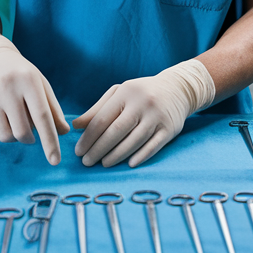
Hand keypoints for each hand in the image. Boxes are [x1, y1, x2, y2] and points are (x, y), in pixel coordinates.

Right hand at [0, 36, 69, 164]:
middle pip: (23, 132)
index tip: (55, 161)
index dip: (50, 141)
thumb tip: (63, 132)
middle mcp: (7, 88)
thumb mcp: (42, 86)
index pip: (42, 117)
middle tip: (31, 130)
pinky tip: (2, 120)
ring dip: (15, 137)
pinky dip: (0, 134)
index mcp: (29, 81)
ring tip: (16, 122)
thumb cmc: (23, 76)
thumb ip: (53, 109)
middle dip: (30, 139)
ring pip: (6, 137)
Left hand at [72, 60, 214, 167]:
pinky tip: (129, 164)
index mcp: (125, 93)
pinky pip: (153, 146)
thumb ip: (97, 110)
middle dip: (98, 149)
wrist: (177, 88)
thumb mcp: (118, 93)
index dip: (88, 137)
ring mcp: (157, 116)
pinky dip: (141, 156)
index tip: (79, 151)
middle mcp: (141, 103)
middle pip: (116, 131)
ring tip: (104, 164)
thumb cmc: (140, 93)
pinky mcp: (170, 129)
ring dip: (116, 156)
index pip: (102, 119)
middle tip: (87, 162)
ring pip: (134, 140)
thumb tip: (75, 126)